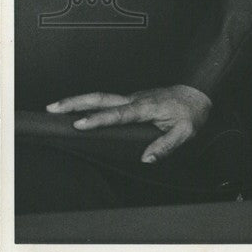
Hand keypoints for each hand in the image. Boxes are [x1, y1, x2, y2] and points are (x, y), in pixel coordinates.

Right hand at [46, 85, 211, 163]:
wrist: (198, 92)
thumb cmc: (191, 112)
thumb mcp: (186, 131)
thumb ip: (167, 145)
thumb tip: (146, 159)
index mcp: (146, 108)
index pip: (119, 114)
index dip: (99, 120)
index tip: (79, 124)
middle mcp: (136, 100)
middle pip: (102, 99)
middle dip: (76, 102)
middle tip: (53, 108)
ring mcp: (133, 98)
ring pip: (103, 98)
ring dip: (79, 101)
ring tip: (56, 109)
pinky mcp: (132, 100)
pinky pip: (109, 101)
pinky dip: (90, 104)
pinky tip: (77, 111)